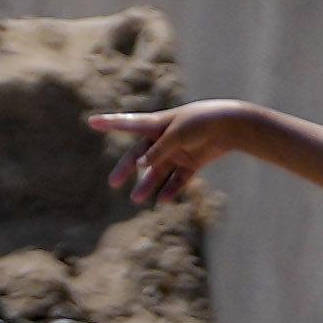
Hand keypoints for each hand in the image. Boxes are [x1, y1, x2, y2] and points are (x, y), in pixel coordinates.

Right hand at [98, 101, 248, 201]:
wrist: (232, 126)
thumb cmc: (202, 122)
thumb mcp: (177, 135)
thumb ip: (159, 150)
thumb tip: (141, 165)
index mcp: (157, 124)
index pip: (128, 123)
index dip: (109, 123)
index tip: (91, 121)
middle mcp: (164, 138)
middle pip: (140, 155)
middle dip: (126, 168)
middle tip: (113, 183)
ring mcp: (177, 151)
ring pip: (157, 171)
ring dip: (147, 184)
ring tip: (137, 199)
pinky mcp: (191, 162)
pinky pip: (177, 179)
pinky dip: (171, 190)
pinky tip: (164, 201)